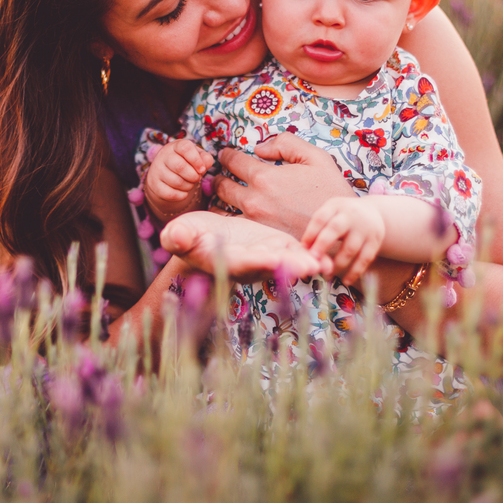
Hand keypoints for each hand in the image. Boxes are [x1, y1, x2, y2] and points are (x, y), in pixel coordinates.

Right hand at [144, 139, 213, 220]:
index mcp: (176, 146)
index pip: (185, 148)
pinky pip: (170, 193)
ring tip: (189, 184)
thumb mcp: (197, 157)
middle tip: (196, 178)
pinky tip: (183, 192)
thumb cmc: (186, 164)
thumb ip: (205, 159)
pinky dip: (181, 195)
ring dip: (188, 186)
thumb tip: (204, 166)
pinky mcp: (154, 184)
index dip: (196, 160)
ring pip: (176, 182)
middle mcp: (164, 155)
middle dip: (193, 176)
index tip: (202, 169)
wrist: (166, 176)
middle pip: (180, 166)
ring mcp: (157, 170)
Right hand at [159, 211, 332, 282]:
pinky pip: (295, 254)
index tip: (272, 258)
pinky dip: (310, 256)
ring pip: (287, 263)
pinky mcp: (277, 248)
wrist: (205, 238)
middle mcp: (249, 264)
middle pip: (271, 267)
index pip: (242, 262)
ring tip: (325, 264)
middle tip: (308, 267)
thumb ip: (178, 237)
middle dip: (289, 267)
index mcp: (226, 261)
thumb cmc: (189, 237)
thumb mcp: (180, 234)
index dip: (257, 261)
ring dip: (305, 264)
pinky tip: (327, 256)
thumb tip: (174, 237)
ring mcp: (265, 257)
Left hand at [214, 133, 355, 238]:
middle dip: (218, 177)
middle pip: (220, 185)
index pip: (232, 160)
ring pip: (221, 208)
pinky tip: (232, 212)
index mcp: (265, 177)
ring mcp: (253, 221)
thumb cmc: (330, 191)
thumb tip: (259, 148)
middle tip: (219, 174)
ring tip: (224, 193)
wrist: (340, 231)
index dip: (227, 155)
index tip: (226, 154)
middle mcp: (254, 200)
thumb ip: (285, 143)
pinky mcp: (257, 238)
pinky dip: (227, 217)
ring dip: (220, 198)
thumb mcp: (315, 157)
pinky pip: (232, 226)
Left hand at [301, 197, 385, 284]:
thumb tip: (303, 250)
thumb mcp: (331, 213)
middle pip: (336, 229)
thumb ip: (318, 228)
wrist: (373, 212)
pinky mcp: (375, 241)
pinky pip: (365, 259)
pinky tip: (346, 281)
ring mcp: (365, 229)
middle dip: (323, 245)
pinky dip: (355, 272)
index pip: (321, 218)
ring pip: (350, 248)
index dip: (311, 233)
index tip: (303, 248)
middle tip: (313, 260)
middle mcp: (351, 215)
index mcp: (336, 206)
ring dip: (338, 264)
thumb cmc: (343, 216)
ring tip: (327, 275)